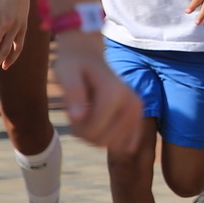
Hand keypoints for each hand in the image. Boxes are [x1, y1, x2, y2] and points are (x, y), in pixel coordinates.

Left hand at [51, 31, 138, 149]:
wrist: (89, 57)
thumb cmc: (73, 65)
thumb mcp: (65, 72)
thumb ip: (72, 92)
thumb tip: (78, 117)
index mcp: (115, 93)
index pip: (93, 131)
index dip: (76, 127)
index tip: (70, 111)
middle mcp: (132, 103)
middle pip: (102, 141)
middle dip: (85, 132)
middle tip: (78, 113)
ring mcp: (138, 111)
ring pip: (112, 144)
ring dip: (96, 135)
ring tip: (88, 115)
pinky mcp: (138, 117)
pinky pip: (126, 144)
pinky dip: (110, 138)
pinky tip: (102, 124)